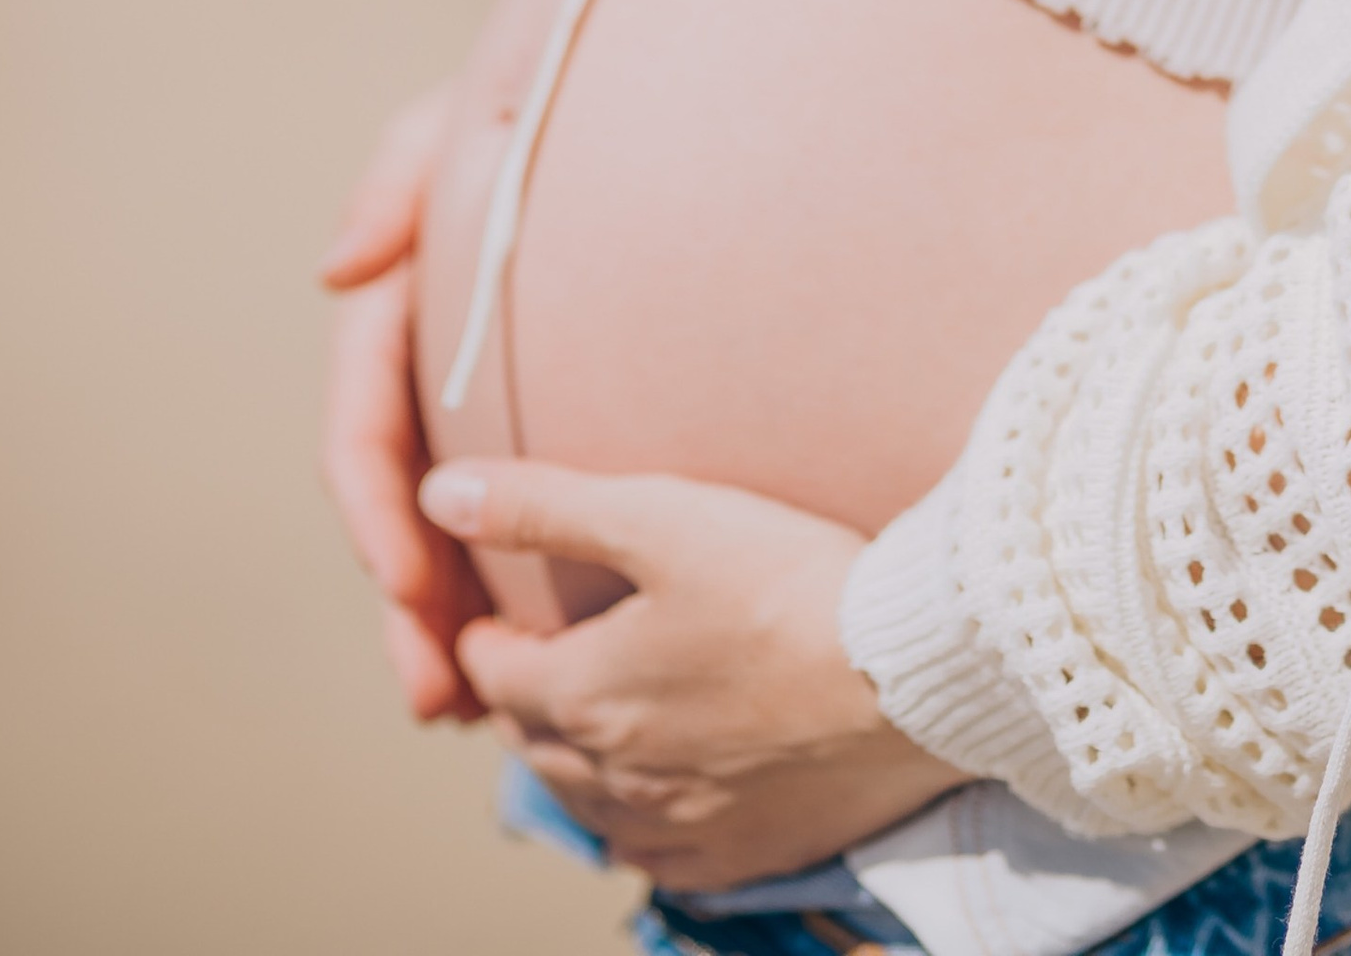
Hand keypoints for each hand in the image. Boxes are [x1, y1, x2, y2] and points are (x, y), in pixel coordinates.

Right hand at [318, 87, 488, 722]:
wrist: (651, 96)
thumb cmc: (539, 99)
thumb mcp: (466, 112)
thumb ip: (397, 178)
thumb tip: (336, 271)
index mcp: (400, 311)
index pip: (365, 429)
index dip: (375, 512)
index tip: (404, 584)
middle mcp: (433, 370)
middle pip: (404, 510)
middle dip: (409, 608)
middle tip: (437, 694)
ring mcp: (485, 400)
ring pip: (456, 534)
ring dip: (449, 625)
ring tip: (470, 712)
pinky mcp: (547, 417)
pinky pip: (520, 517)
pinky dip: (510, 588)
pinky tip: (530, 658)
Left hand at [419, 458, 966, 890]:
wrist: (910, 674)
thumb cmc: (785, 581)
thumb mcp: (657, 516)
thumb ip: (544, 506)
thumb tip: (439, 495)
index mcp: (582, 696)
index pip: (494, 675)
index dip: (485, 638)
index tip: (491, 616)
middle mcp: (616, 778)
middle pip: (535, 744)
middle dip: (525, 700)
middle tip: (536, 662)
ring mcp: (681, 825)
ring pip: (591, 806)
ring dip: (576, 763)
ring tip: (592, 722)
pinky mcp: (745, 853)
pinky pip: (662, 855)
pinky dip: (643, 822)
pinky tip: (662, 796)